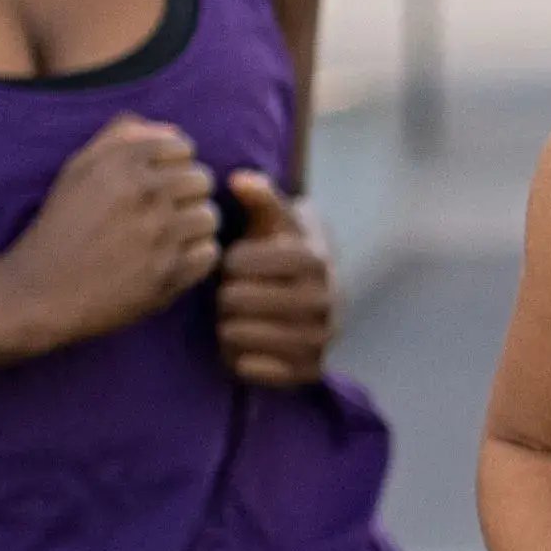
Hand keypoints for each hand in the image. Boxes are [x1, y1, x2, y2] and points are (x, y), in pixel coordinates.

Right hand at [0, 114, 221, 349]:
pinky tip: (168, 261)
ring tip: (164, 239)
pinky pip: (210, 253)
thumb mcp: (77, 171)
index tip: (152, 186)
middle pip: (203, 179)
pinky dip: (194, 259)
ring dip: (192, 228)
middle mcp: (144, 193)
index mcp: (121, 163)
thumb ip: (121, 139)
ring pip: (209, 216)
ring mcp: (159, 234)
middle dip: (185, 194)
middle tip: (159, 215)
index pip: (183, 147)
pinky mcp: (168, 273)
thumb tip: (174, 130)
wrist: (39, 293)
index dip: (171, 166)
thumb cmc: (61, 227)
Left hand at [212, 172, 335, 385]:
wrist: (324, 299)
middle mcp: (325, 301)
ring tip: (239, 318)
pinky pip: (249, 368)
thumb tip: (239, 179)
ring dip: (227, 326)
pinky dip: (239, 358)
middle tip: (235, 294)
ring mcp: (320, 340)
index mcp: (316, 260)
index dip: (229, 262)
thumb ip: (262, 200)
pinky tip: (249, 345)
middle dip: (225, 295)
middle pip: (234, 301)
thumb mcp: (278, 223)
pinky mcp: (309, 371)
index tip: (238, 263)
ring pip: (237, 335)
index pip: (240, 263)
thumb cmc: (286, 255)